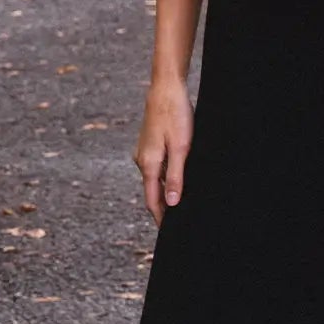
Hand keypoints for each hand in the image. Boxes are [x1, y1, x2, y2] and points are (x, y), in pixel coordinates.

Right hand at [134, 76, 193, 224]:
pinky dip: (165, 178)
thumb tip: (171, 203)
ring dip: (165, 193)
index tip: (169, 234)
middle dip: (163, 208)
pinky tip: (177, 180)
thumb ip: (175, 177)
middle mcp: (142, 161)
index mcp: (148, 165)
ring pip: (154, 180)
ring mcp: (144, 153)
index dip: (161, 218)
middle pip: (152, 192)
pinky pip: (156, 168)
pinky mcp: (149, 145)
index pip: (153, 201)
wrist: (166, 89)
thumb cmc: (175, 116)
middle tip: (177, 224)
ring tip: (179, 205)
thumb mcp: (181, 148)